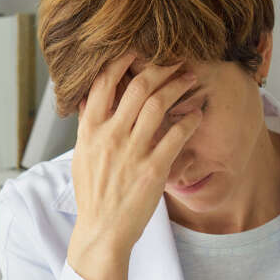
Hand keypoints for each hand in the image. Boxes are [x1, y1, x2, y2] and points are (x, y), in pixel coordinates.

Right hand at [67, 51, 202, 270]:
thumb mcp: (82, 156)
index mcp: (90, 130)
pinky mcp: (153, 169)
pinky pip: (176, 135)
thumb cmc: (94, 195)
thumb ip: (89, 126)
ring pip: (158, 104)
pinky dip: (189, 120)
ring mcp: (131, 152)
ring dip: (178, 87)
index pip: (102, 82)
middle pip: (137, 86)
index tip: (137, 48)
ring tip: (190, 79)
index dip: (121, 60)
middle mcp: (109, 136)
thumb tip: (90, 99)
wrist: (102, 231)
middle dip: (160, 68)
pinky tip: (197, 114)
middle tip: (176, 61)